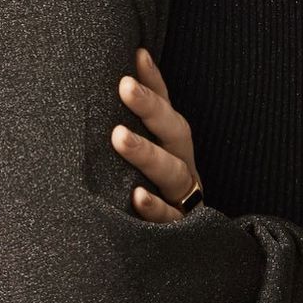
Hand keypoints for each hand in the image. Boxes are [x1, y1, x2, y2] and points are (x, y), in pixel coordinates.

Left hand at [111, 48, 201, 223]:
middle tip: (125, 87)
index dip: (154, 83)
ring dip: (147, 153)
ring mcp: (183, 198)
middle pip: (174, 133)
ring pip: (172, 172)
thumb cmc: (152, 187)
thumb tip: (133, 57)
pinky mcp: (177, 229)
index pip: (166, 107)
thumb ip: (142, 112)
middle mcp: (183, 165)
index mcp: (175, 145)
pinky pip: (169, 219)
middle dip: (151, 108)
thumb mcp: (151, 149)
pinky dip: (154, 208)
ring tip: (119, 137)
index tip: (135, 57)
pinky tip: (135, 196)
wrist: (174, 245)